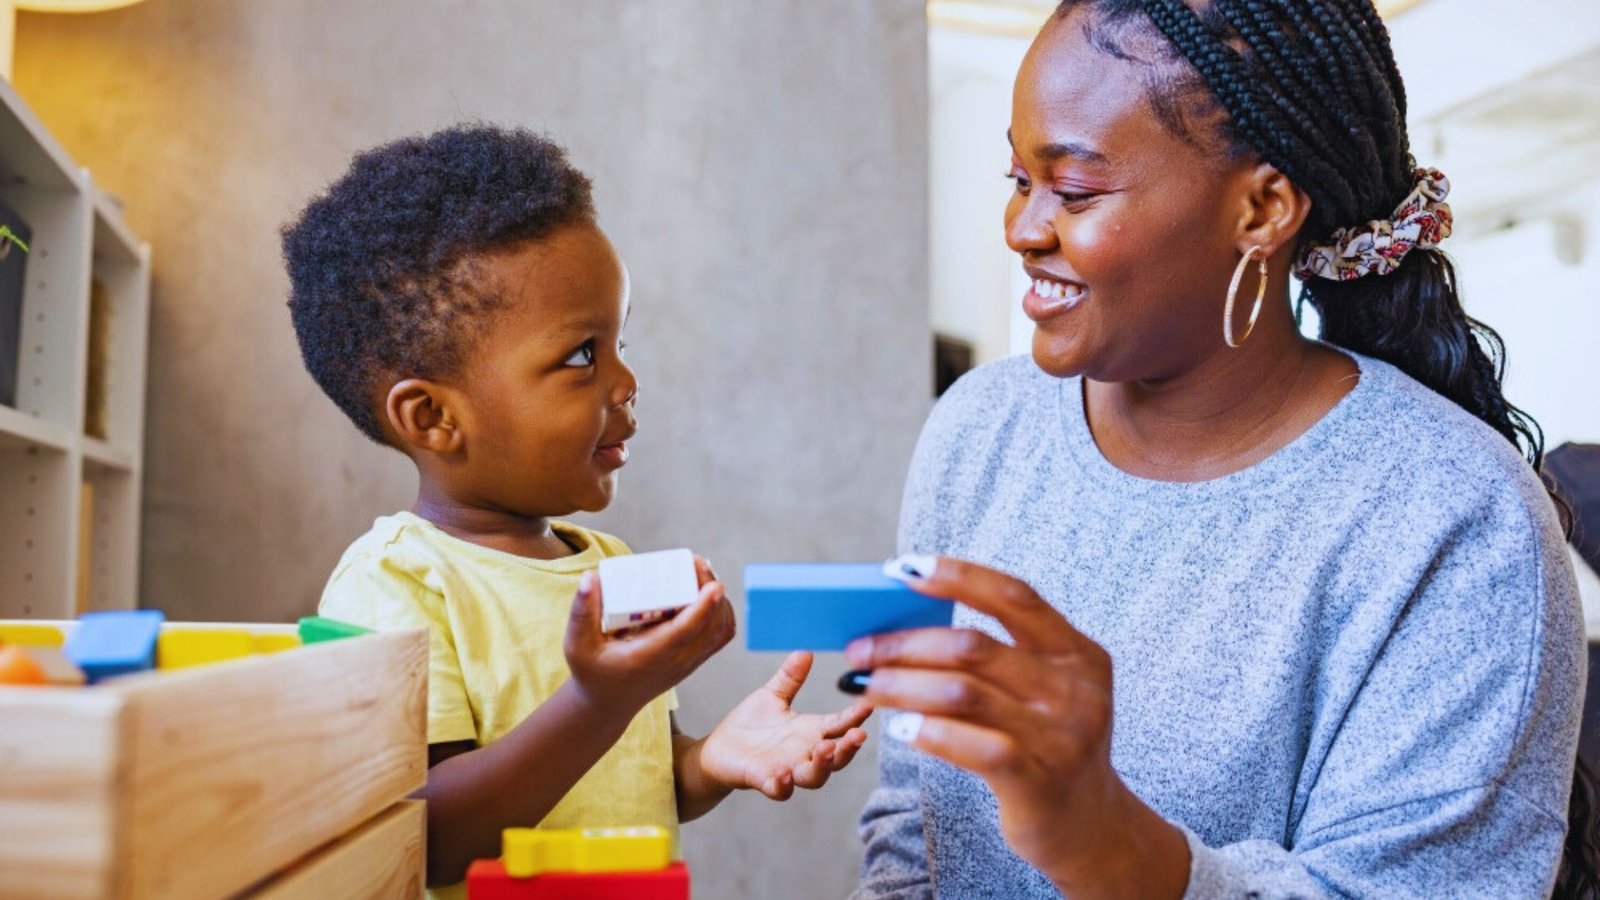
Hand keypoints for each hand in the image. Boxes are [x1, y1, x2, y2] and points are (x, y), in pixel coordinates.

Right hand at [563, 556, 734, 717]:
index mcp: (649, 658)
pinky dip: (722, 613)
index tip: (713, 583)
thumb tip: (591, 576)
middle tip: (696, 563)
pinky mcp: (694, 661)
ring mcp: (688, 664)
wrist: (608, 703)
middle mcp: (675, 663)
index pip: (684, 632)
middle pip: (710, 628)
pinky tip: (708, 593)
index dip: (703, 607)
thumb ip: (581, 611)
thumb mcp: (577, 644)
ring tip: (701, 573)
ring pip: (720, 632)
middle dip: (712, 593)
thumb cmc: (592, 671)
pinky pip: (719, 636)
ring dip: (719, 601)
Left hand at [695, 651, 872, 798]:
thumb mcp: (772, 696)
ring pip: (814, 776)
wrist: (719, 750)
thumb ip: (790, 678)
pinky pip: (777, 788)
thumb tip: (805, 651)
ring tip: (825, 749)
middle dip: (849, 748)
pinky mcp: (762, 780)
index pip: (839, 725)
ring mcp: (786, 769)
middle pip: (836, 758)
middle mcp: (804, 754)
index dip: (855, 717)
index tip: (868, 704)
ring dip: (823, 765)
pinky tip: (784, 774)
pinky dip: (783, 784)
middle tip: (859, 735)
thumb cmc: (750, 725)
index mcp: (811, 732)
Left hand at [845, 557, 1187, 898]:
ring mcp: (1062, 737)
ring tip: (864, 684)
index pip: (1014, 597)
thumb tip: (905, 624)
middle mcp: (1076, 689)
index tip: (903, 568)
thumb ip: (997, 660)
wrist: (1091, 827)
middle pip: (973, 646)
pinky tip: (900, 728)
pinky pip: (973, 746)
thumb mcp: (1043, 693)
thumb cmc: (1047, 748)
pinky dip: (930, 732)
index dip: (957, 576)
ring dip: (901, 684)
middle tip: (859, 648)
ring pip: (963, 693)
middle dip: (904, 643)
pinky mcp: (1040, 781)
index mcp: (1078, 654)